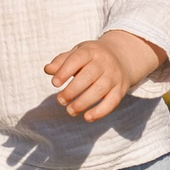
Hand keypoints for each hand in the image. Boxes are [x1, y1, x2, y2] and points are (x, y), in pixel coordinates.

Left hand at [44, 31, 165, 121]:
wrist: (121, 57)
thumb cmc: (91, 57)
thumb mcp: (77, 53)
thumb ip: (61, 61)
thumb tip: (48, 69)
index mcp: (90, 51)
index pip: (77, 59)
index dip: (65, 71)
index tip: (54, 83)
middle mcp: (104, 63)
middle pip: (88, 76)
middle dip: (72, 90)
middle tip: (60, 101)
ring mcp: (114, 76)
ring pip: (100, 90)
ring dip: (83, 103)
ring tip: (70, 111)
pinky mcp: (120, 89)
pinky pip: (112, 102)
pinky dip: (100, 111)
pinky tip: (87, 117)